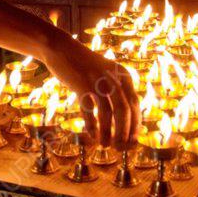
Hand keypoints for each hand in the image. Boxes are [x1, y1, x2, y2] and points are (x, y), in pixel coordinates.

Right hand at [41, 34, 138, 148]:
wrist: (62, 49)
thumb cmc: (85, 67)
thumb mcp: (107, 75)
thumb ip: (117, 92)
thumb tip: (126, 123)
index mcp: (124, 76)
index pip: (135, 105)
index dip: (135, 125)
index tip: (132, 141)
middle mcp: (113, 78)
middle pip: (124, 111)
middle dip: (124, 133)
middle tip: (120, 147)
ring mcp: (96, 80)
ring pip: (107, 113)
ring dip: (107, 133)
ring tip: (104, 145)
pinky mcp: (80, 84)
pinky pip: (88, 111)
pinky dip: (91, 125)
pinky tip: (92, 135)